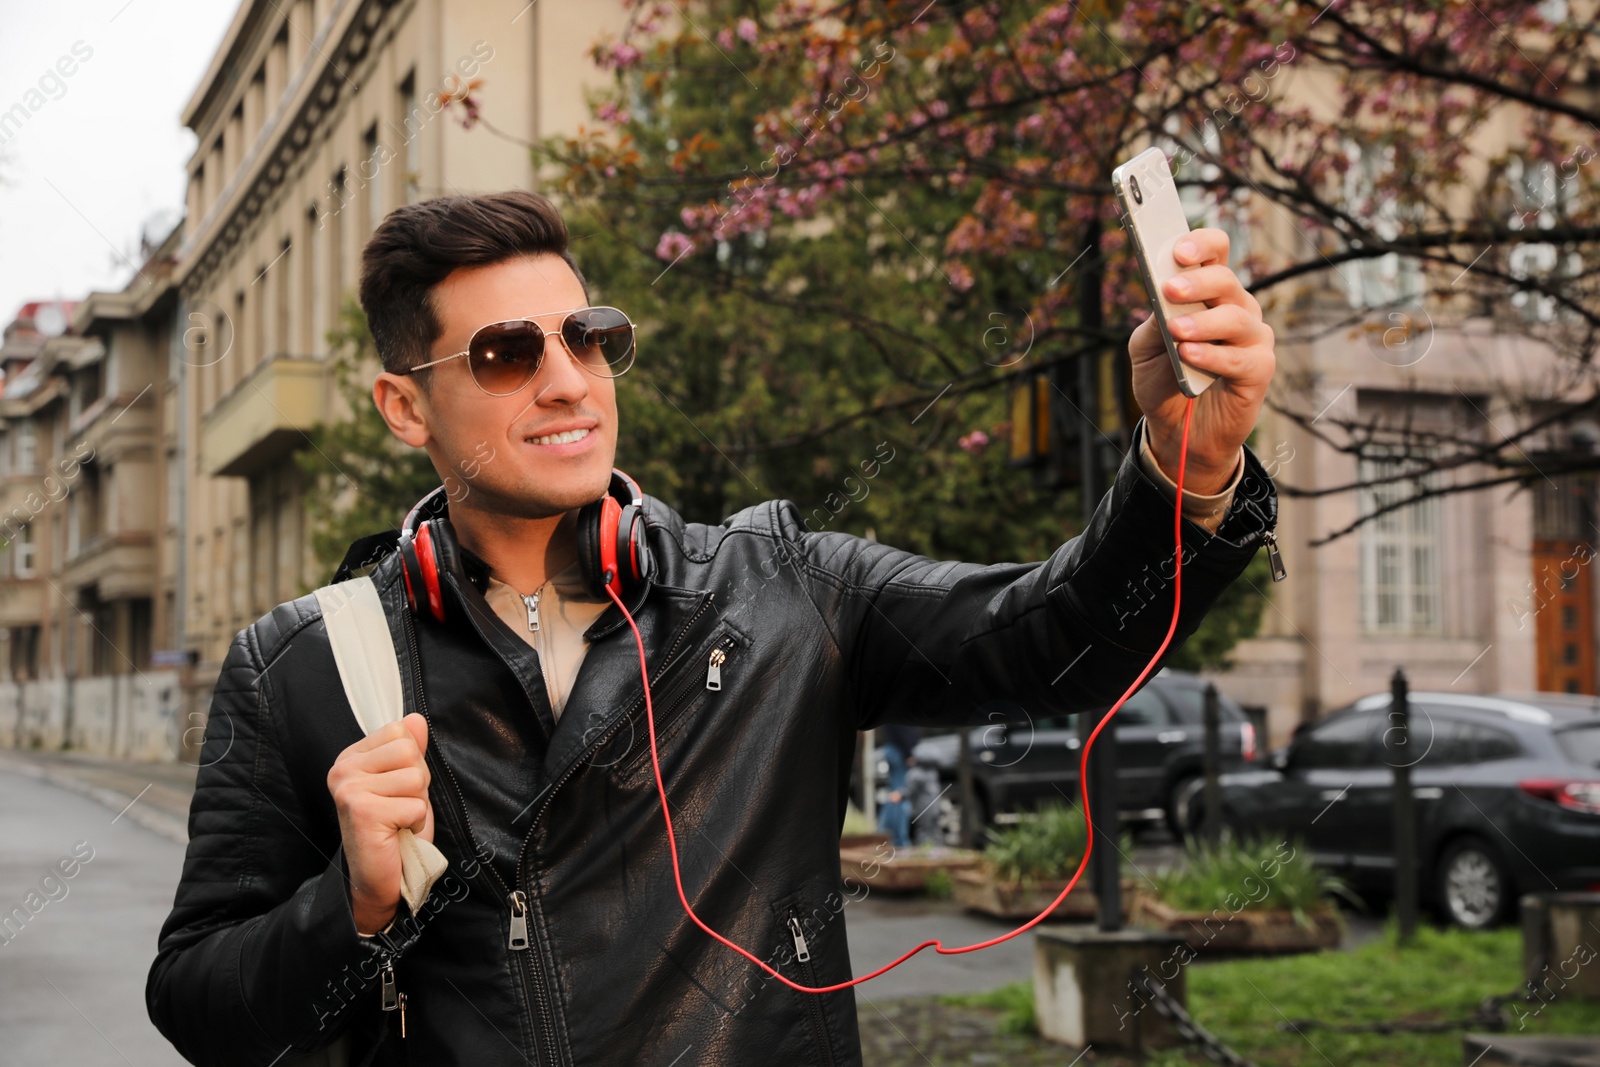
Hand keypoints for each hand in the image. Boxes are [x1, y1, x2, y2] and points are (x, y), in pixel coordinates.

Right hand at [326, 714, 434, 934]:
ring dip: (417, 802)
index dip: (411, 761)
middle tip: (399, 806)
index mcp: (351, 757)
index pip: (400, 731)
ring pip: (415, 777)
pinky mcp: (363, 811)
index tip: (395, 787)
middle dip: (418, 782)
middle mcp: (343, 770)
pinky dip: (416, 822)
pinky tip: (397, 833)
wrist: (379, 877)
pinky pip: (416, 804)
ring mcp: (350, 789)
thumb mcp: (405, 782)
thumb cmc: (394, 829)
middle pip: (409, 751)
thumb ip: (409, 749)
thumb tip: (416, 718)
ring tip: (398, 819)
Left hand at [1126, 227, 1273, 494]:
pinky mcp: (1259, 368)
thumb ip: (1153, 321)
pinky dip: (1213, 355)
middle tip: (1169, 290)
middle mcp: (1235, 307)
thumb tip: (1161, 298)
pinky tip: (1189, 355)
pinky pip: (1240, 357)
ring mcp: (1251, 337)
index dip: (1200, 244)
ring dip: (1202, 323)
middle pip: (1225, 280)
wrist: (1177, 428)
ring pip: (1235, 317)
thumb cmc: (1164, 379)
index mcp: (1208, 292)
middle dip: (1196, 282)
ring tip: (1176, 332)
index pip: (1214, 252)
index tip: (1177, 251)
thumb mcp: (1145, 348)